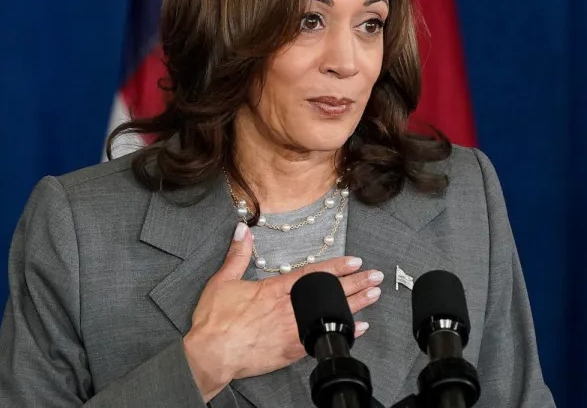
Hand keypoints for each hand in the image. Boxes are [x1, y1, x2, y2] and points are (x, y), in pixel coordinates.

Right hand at [181, 222, 383, 401]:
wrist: (210, 355)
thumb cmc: (215, 322)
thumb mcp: (222, 281)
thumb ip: (237, 255)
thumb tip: (243, 230)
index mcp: (274, 290)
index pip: (312, 274)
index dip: (336, 266)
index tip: (355, 261)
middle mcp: (288, 308)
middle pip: (329, 293)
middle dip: (355, 283)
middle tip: (375, 276)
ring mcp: (292, 330)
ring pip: (330, 314)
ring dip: (355, 305)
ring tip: (374, 295)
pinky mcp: (291, 350)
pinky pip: (323, 338)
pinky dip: (342, 333)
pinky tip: (358, 328)